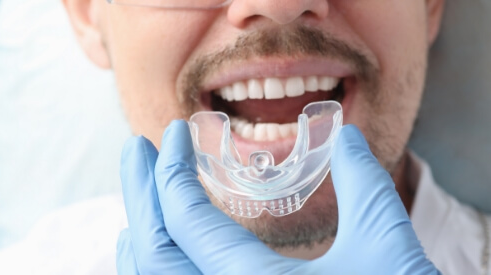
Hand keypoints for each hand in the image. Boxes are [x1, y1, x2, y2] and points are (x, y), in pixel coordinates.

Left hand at [116, 121, 439, 273]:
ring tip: (140, 195)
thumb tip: (345, 136)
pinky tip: (151, 253)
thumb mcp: (386, 247)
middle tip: (136, 148)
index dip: (172, 168)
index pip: (186, 220)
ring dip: (141, 234)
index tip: (177, 131)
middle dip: (140, 192)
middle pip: (153, 251)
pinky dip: (152, 272)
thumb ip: (363, 183)